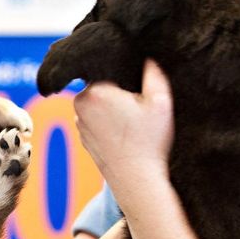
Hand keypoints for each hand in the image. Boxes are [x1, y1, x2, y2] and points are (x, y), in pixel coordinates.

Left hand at [73, 59, 173, 185]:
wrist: (136, 181)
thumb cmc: (149, 142)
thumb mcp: (161, 102)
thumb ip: (154, 73)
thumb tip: (147, 57)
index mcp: (95, 91)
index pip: (108, 67)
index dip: (126, 75)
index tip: (138, 88)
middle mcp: (80, 104)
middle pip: (102, 84)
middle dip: (119, 91)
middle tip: (139, 106)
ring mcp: (79, 122)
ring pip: (98, 103)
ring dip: (112, 107)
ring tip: (132, 122)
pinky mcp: (83, 137)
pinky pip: (96, 119)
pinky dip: (108, 122)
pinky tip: (125, 133)